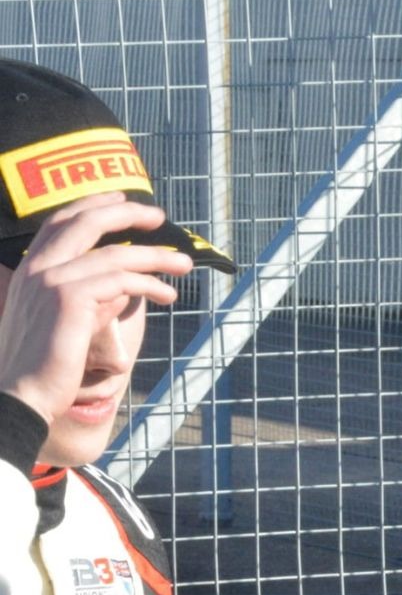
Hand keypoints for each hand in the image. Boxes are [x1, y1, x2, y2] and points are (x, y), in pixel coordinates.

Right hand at [0, 193, 191, 422]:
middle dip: (128, 213)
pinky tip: (168, 295)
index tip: (124, 200)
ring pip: (115, 254)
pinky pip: (122, 281)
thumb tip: (127, 284)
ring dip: (157, 258)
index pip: (61, 221)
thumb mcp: (68, 319)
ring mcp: (51, 280)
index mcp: (31, 268)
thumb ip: (92, 296)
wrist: (23, 394)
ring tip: (184, 265)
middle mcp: (37, 267)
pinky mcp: (70, 299)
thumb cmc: (47, 362)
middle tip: (160, 217)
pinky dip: (151, 285)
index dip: (94, 204)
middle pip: (87, 221)